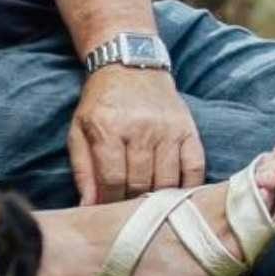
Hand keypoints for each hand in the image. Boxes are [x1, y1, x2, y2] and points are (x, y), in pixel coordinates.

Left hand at [69, 49, 207, 202]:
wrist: (130, 65)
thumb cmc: (101, 103)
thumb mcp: (79, 129)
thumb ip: (83, 169)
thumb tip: (87, 206)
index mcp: (108, 127)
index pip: (113, 179)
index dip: (110, 201)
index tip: (108, 210)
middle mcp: (141, 128)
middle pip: (140, 183)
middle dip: (131, 203)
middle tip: (127, 210)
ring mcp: (168, 129)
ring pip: (167, 180)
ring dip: (157, 199)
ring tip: (148, 205)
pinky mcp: (188, 129)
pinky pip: (195, 167)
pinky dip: (188, 187)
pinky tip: (177, 197)